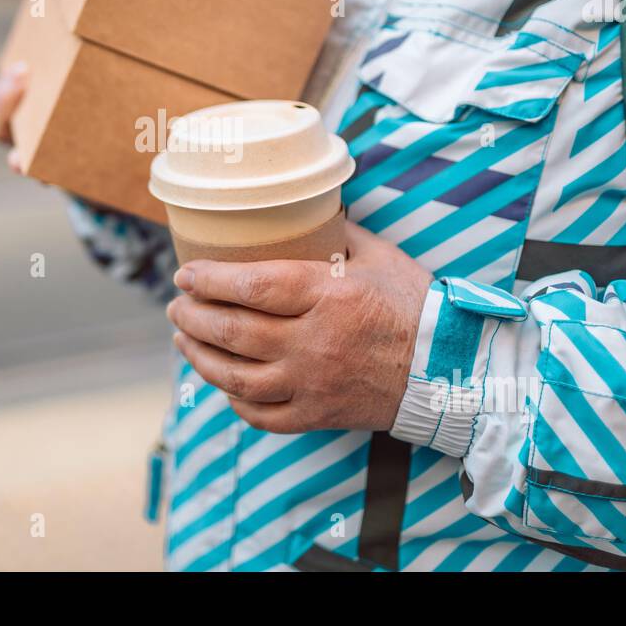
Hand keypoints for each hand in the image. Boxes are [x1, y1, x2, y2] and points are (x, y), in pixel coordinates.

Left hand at [166, 223, 431, 433]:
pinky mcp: (318, 416)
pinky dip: (234, 400)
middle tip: (175, 305)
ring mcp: (313, 384)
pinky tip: (224, 383)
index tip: (184, 274)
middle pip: (232, 331)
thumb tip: (298, 209)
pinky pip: (261, 415)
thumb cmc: (415, 305)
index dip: (208, 280)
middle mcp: (314, 342)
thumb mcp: (378, 255)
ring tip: (183, 339)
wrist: (450, 370)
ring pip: (235, 377)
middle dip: (191, 316)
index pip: (251, 286)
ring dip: (200, 356)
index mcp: (328, 296)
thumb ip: (335, 232)